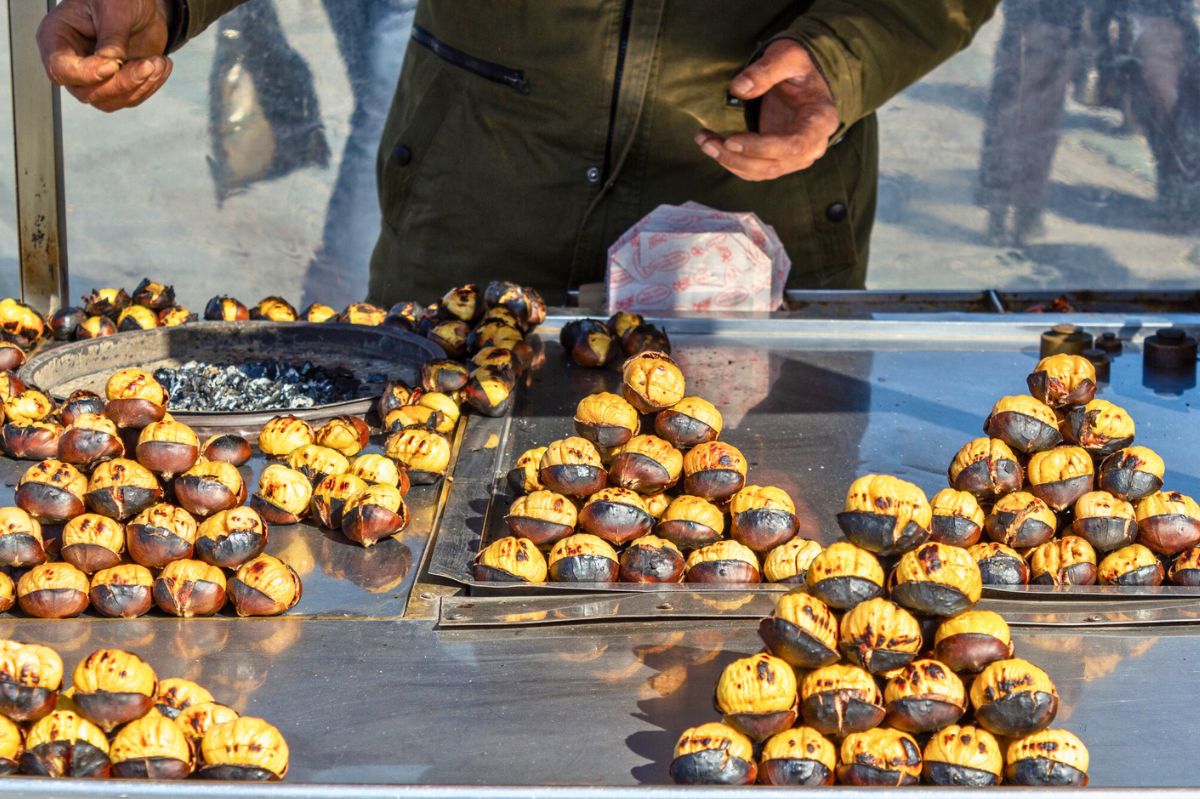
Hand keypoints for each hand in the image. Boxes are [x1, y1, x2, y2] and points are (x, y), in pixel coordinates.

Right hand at [37, 0, 172, 111]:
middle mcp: (71, 62)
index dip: (87, 73)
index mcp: (56, 38)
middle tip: (149, 64)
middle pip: (87, 92)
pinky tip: (161, 65)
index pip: (61, 70)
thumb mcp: (114, 9)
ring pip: (109, 101)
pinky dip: (148, 86)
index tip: (114, 64)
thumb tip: (113, 63)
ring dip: (139, 86)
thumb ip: (112, 37)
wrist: (140, 4)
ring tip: (159, 62)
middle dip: (122, 83)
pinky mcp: (116, 84)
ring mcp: (92, 77)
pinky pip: (129, 98)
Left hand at [696, 39, 838, 180]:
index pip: (793, 145)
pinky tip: (713, 144)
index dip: (761, 147)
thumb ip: (765, 71)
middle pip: (774, 164)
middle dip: (737, 158)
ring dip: (729, 162)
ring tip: (704, 141)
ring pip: (762, 172)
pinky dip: (731, 162)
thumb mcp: (787, 56)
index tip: (731, 140)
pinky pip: (755, 171)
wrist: (802, 80)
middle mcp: (813, 145)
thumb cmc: (797, 67)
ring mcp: (797, 157)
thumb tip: (738, 89)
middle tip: (707, 142)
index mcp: (821, 120)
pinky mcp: (780, 160)